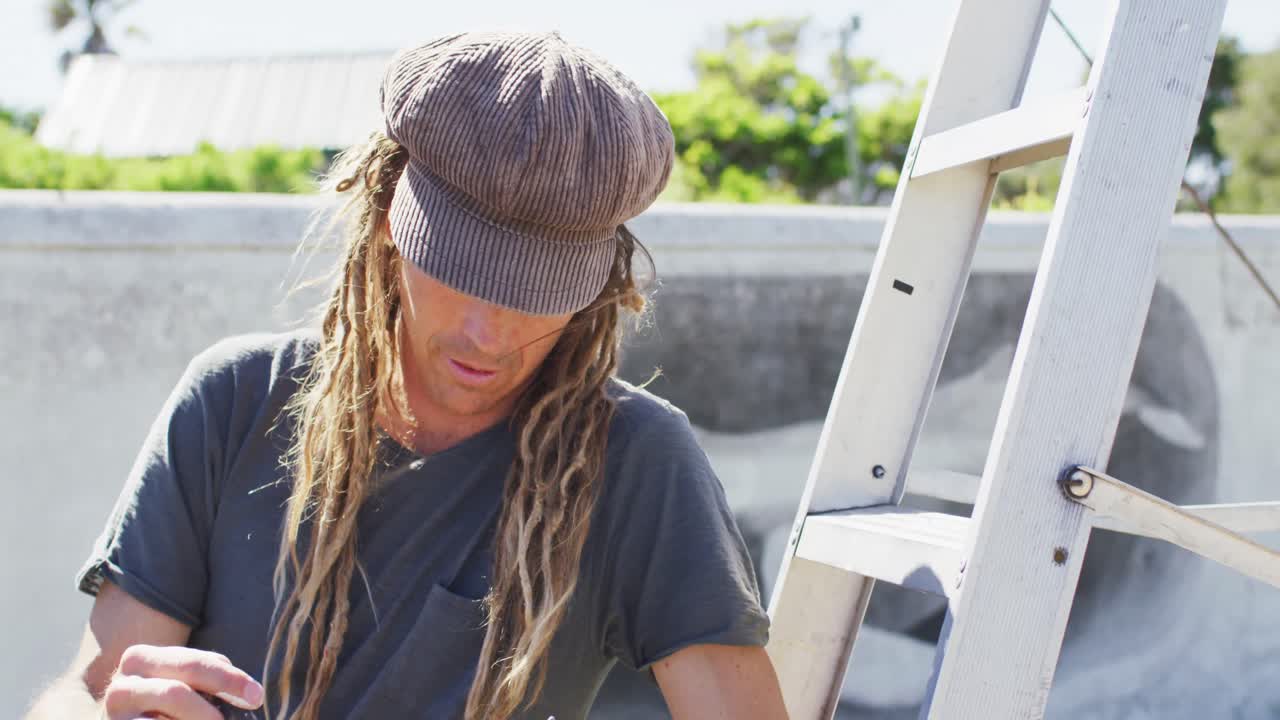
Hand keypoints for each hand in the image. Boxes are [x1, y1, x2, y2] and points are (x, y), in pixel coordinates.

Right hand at [102, 645, 263, 719]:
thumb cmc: (162, 704)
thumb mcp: (182, 682)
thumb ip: (208, 677)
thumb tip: (250, 692)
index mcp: (141, 658)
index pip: (194, 664)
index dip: (229, 679)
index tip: (256, 696)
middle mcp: (121, 683)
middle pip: (176, 692)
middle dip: (210, 706)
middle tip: (237, 715)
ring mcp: (113, 713)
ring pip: (166, 716)